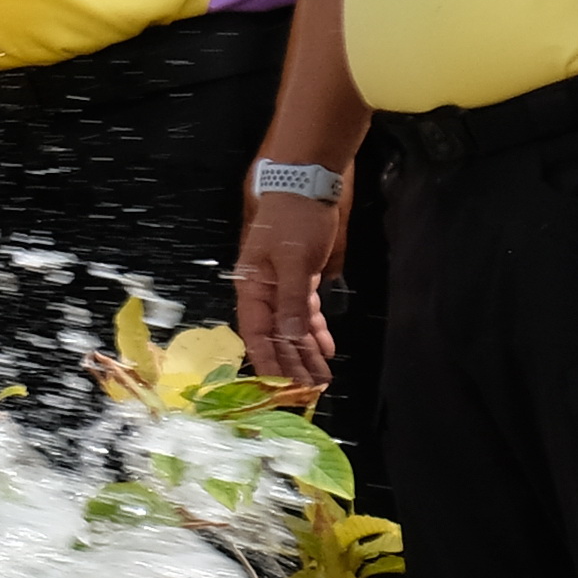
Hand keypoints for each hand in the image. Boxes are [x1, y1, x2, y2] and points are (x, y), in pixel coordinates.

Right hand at [232, 186, 344, 391]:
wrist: (307, 184)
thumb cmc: (295, 219)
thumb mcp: (295, 259)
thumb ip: (292, 299)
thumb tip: (290, 336)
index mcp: (252, 286)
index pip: (257, 332)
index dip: (267, 360)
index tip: (279, 388)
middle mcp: (264, 291)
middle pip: (275, 335)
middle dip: (290, 364)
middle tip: (308, 393)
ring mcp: (282, 286)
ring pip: (292, 327)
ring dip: (305, 353)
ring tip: (320, 380)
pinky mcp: (300, 279)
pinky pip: (305, 313)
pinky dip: (314, 331)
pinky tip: (324, 348)